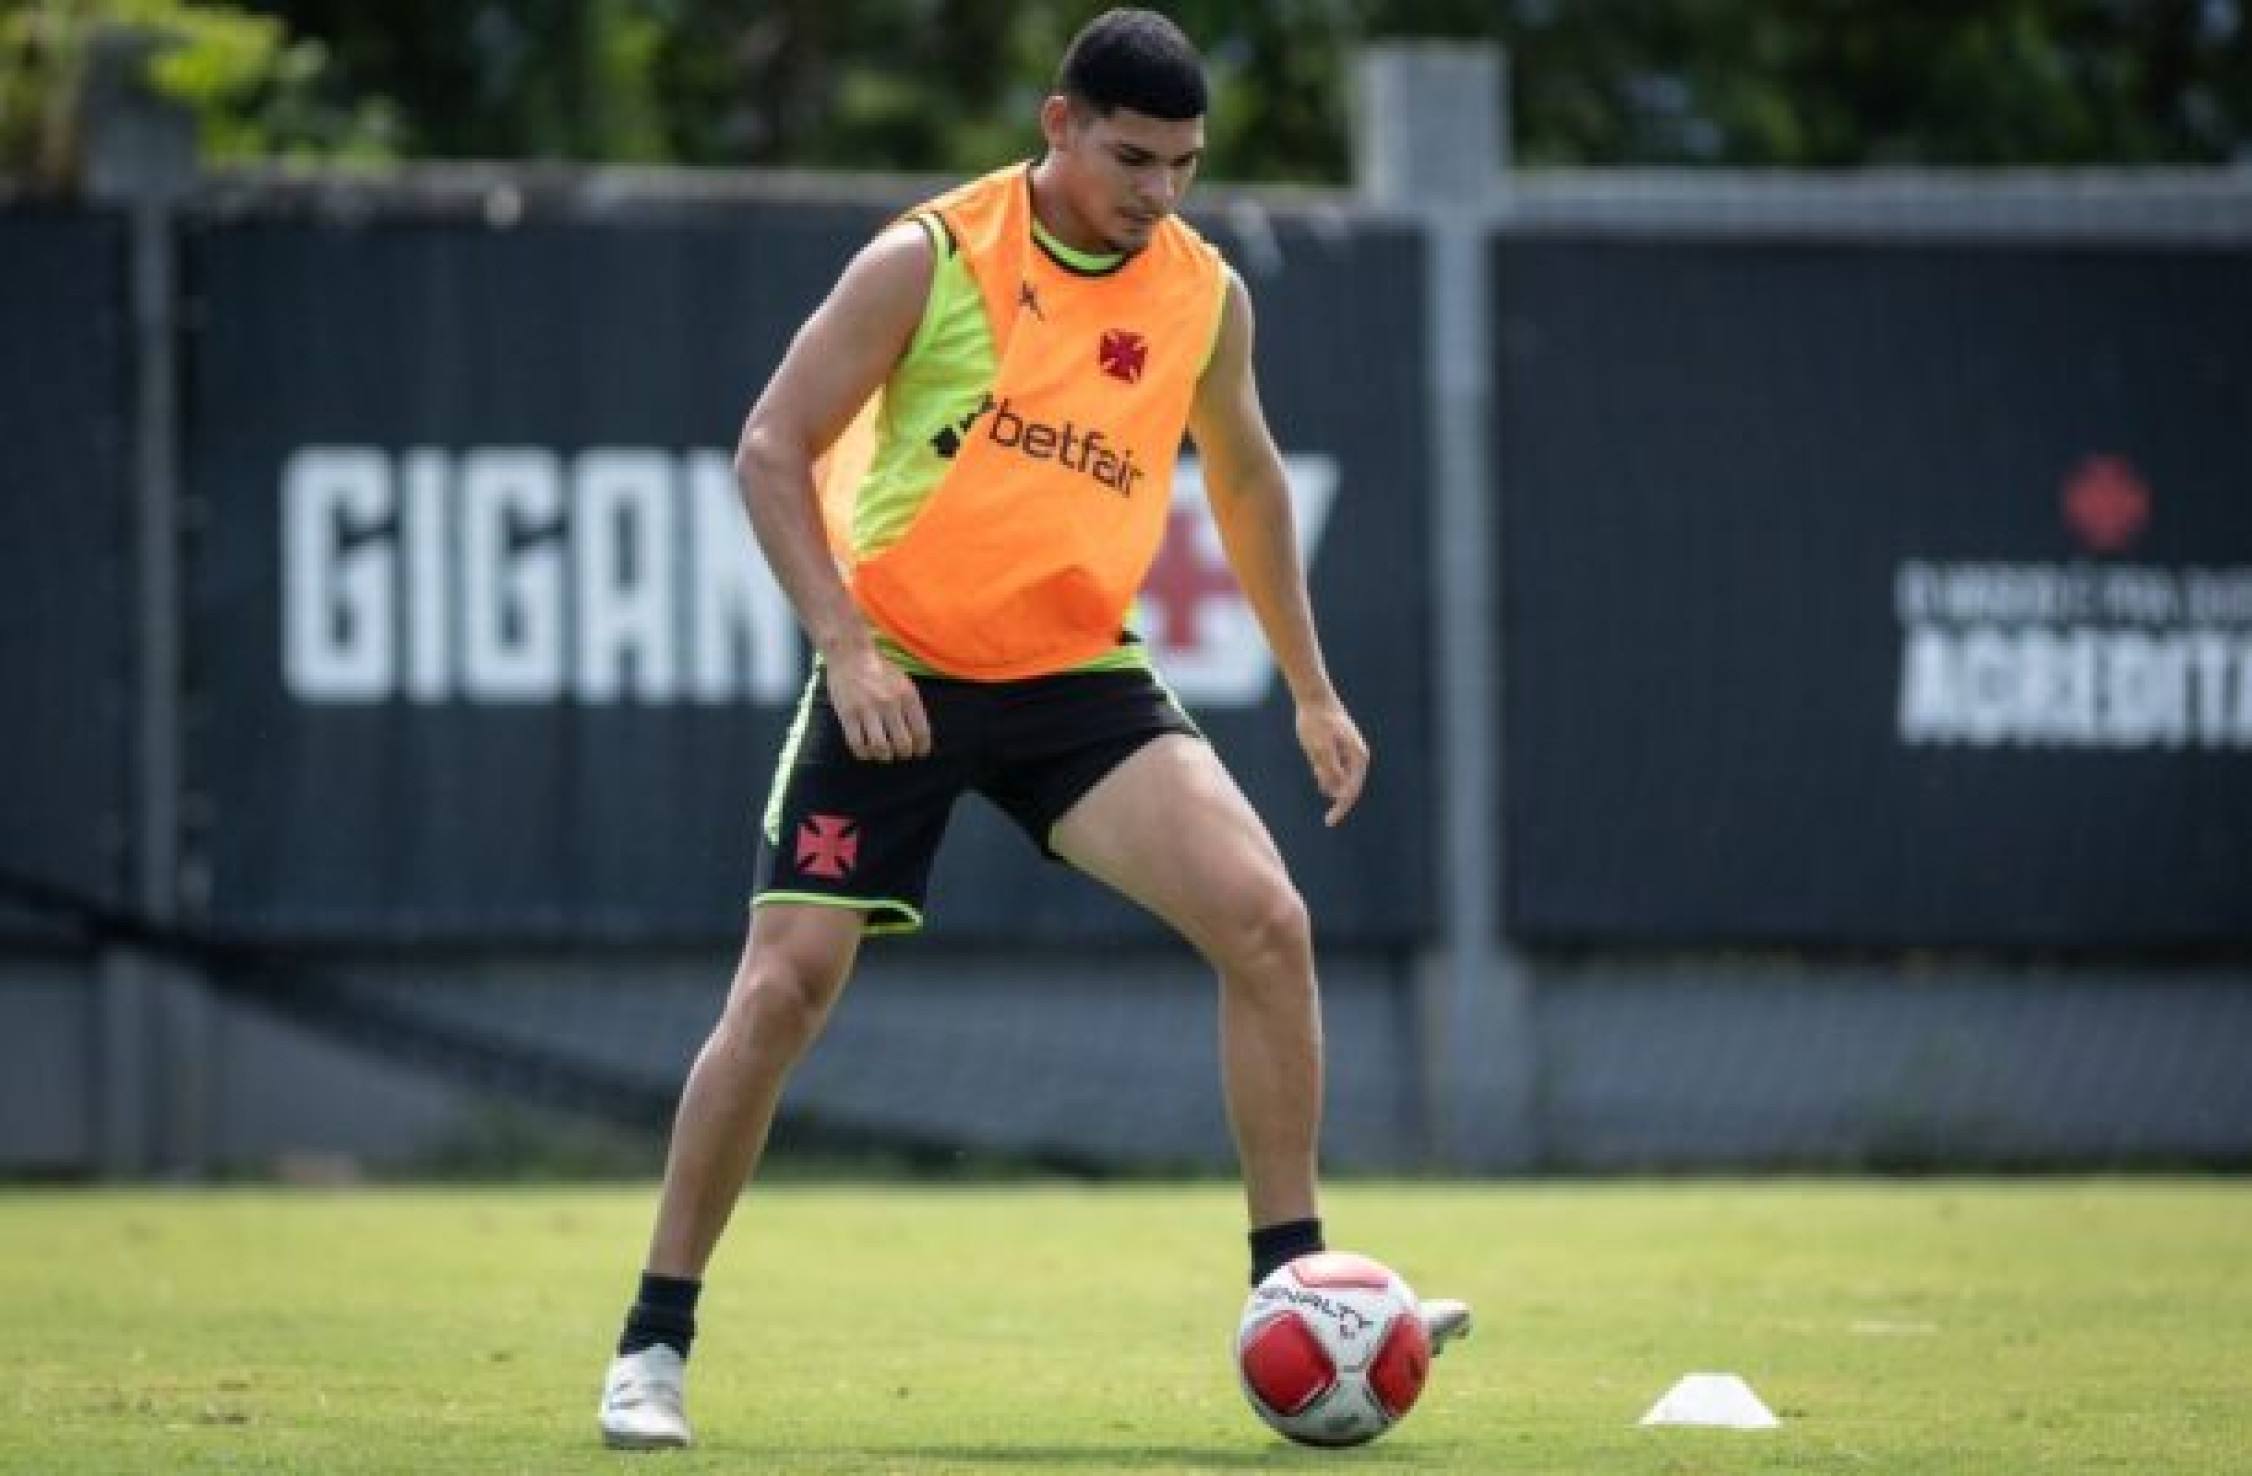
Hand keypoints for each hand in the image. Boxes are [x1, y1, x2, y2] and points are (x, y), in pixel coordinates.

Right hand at [825, 645, 931, 761]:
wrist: (850, 653)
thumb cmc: (879, 668)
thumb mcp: (904, 682)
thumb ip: (911, 705)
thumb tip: (918, 733)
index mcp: (907, 695)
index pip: (921, 731)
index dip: (922, 747)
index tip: (920, 752)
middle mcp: (890, 704)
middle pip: (903, 743)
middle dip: (904, 754)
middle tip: (901, 754)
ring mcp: (867, 710)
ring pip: (881, 747)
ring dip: (885, 756)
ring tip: (884, 755)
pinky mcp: (848, 715)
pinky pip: (857, 744)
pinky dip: (864, 754)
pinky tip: (866, 753)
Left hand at [1295, 696, 1367, 826]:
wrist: (1314, 699)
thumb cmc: (1318, 721)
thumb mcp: (1320, 746)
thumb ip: (1330, 768)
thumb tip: (1339, 791)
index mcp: (1358, 758)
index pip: (1351, 792)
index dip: (1341, 808)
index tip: (1329, 822)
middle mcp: (1356, 759)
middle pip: (1344, 787)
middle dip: (1329, 785)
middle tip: (1316, 763)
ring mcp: (1347, 755)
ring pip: (1334, 778)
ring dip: (1322, 774)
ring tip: (1315, 748)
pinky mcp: (1337, 751)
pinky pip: (1329, 769)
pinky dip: (1320, 768)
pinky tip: (1314, 751)